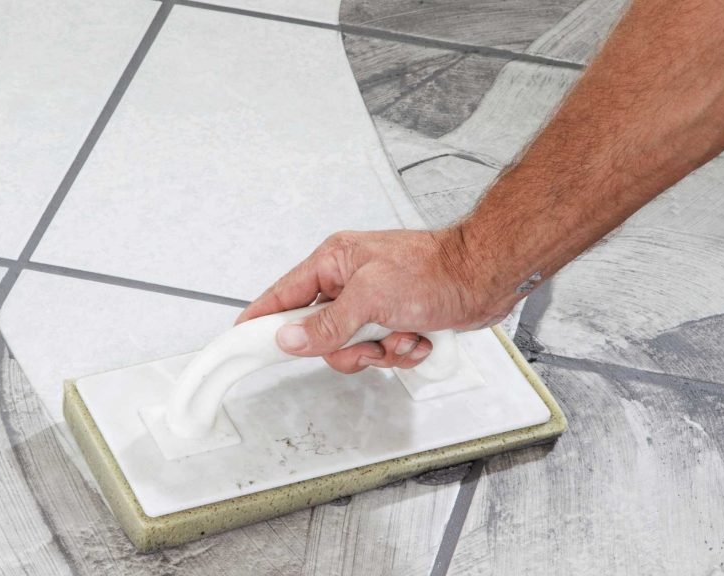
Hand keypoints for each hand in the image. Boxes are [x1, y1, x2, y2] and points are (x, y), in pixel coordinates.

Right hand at [236, 228, 513, 372]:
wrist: (485, 278)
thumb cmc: (434, 271)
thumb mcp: (371, 298)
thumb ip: (327, 323)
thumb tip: (290, 340)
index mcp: (333, 264)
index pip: (282, 296)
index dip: (260, 320)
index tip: (238, 341)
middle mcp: (348, 283)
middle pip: (318, 335)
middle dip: (348, 348)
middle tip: (368, 342)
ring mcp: (372, 304)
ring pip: (351, 349)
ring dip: (381, 351)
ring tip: (403, 335)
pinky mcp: (395, 321)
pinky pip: (380, 352)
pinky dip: (401, 352)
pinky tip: (419, 337)